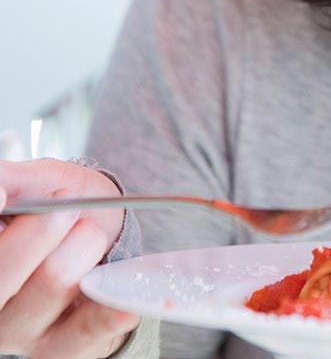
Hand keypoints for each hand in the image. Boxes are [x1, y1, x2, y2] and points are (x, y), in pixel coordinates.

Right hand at [0, 158, 139, 358]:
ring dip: (81, 250)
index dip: (9, 240)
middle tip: (66, 211)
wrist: (104, 230)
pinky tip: (125, 307)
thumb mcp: (38, 182)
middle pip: (1, 279)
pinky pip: (86, 333)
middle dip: (36, 238)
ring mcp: (24, 331)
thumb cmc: (63, 204)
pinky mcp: (63, 348)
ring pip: (49, 289)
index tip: (9, 199)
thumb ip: (13, 180)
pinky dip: (108, 315)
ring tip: (92, 234)